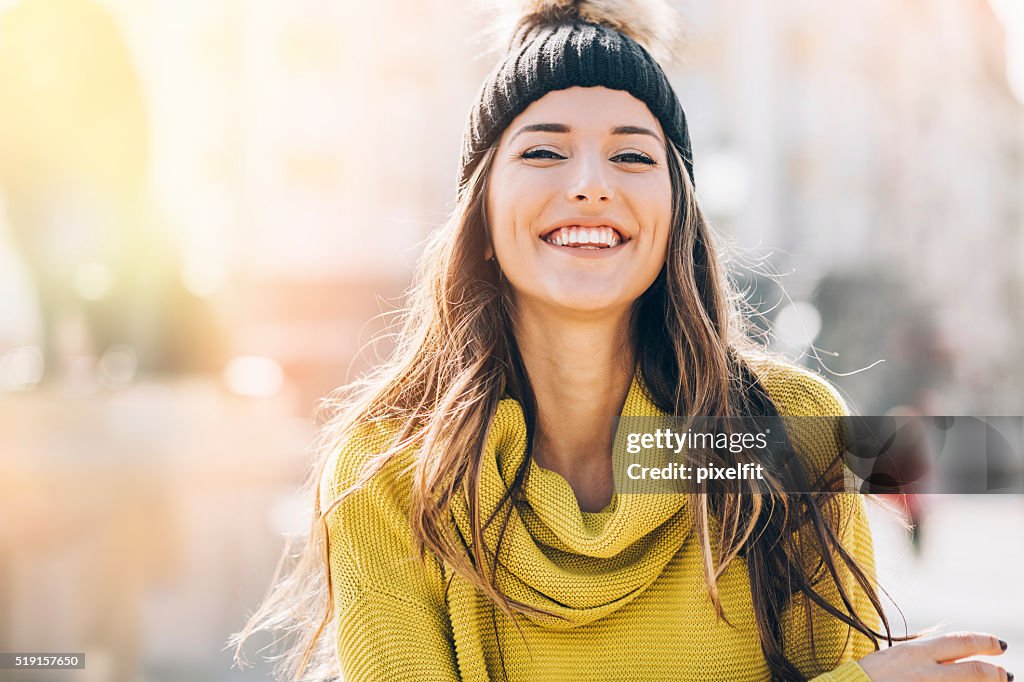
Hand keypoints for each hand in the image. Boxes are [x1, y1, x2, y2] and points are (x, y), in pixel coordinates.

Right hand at [858, 632, 1011, 680]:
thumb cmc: (871, 677)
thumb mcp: (897, 658)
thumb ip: (925, 656)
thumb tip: (954, 655)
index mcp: (916, 652)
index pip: (959, 642)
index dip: (984, 642)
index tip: (999, 646)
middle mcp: (924, 671)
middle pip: (974, 671)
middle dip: (995, 674)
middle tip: (1006, 675)